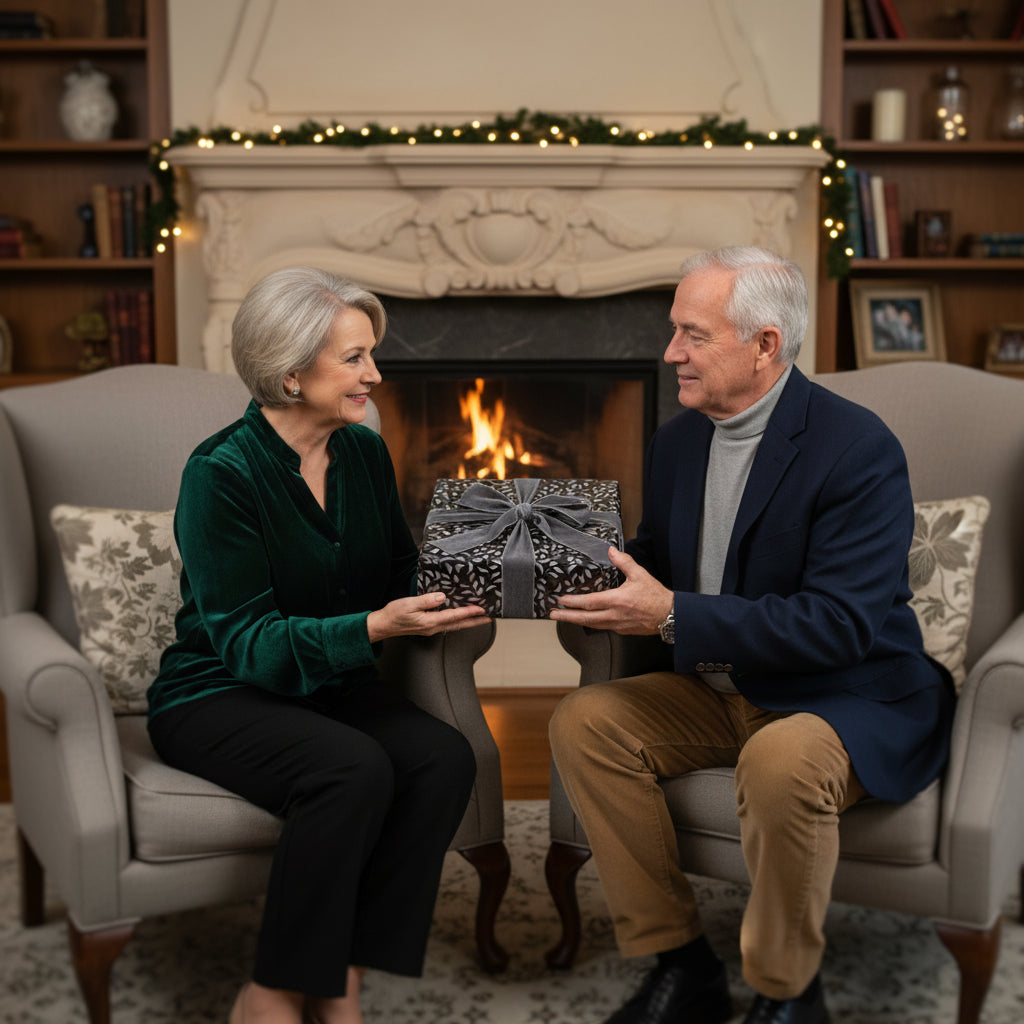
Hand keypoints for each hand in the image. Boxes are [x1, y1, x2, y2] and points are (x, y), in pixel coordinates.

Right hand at [366, 592, 490, 642]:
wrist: (382, 626)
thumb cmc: (394, 614)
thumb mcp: (409, 604)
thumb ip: (427, 600)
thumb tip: (442, 597)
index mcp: (430, 622)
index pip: (454, 617)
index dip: (469, 612)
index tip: (482, 609)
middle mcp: (433, 627)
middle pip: (459, 625)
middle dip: (475, 621)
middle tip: (489, 618)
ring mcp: (431, 629)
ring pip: (454, 625)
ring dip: (468, 621)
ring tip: (479, 617)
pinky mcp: (427, 627)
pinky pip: (447, 624)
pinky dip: (457, 620)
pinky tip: (460, 616)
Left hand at [548, 547, 672, 634]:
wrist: (670, 616)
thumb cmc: (656, 597)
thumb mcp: (640, 575)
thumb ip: (624, 562)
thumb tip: (611, 551)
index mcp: (616, 601)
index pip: (589, 602)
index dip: (573, 602)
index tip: (561, 600)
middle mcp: (614, 615)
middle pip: (585, 618)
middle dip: (566, 616)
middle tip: (553, 614)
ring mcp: (617, 625)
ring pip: (592, 624)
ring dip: (577, 621)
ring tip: (565, 618)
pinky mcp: (622, 630)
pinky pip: (602, 627)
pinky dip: (591, 623)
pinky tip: (588, 620)